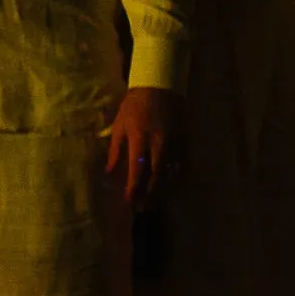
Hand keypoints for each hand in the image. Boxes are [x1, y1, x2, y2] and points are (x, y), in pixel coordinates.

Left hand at [107, 87, 184, 208]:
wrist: (160, 88)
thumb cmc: (134, 107)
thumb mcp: (119, 125)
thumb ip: (115, 150)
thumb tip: (109, 172)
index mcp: (140, 138)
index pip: (137, 168)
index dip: (133, 186)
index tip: (128, 200)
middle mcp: (160, 143)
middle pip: (156, 175)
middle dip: (149, 193)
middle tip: (141, 207)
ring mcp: (175, 143)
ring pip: (172, 173)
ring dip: (163, 190)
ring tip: (154, 203)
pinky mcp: (185, 142)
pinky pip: (183, 166)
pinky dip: (177, 180)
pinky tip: (171, 189)